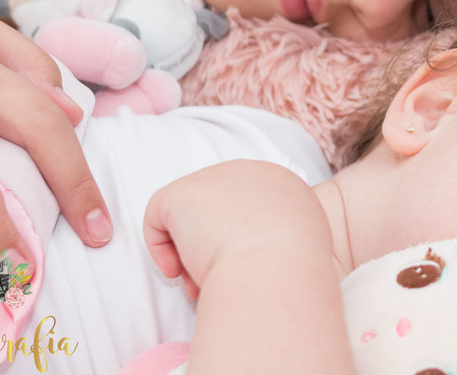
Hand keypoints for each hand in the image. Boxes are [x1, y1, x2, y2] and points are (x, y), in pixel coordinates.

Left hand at [144, 162, 352, 374]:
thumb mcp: (297, 247)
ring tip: (199, 284)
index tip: (242, 270)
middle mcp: (252, 172)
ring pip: (192, 213)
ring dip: (191, 251)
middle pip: (220, 208)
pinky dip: (162, 248)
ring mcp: (216, 177)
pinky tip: (179, 272)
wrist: (276, 269)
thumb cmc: (290, 271)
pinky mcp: (183, 192)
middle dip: (213, 245)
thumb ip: (277, 237)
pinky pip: (159, 217)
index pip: (251, 208)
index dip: (240, 240)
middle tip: (216, 280)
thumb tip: (252, 250)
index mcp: (285, 185)